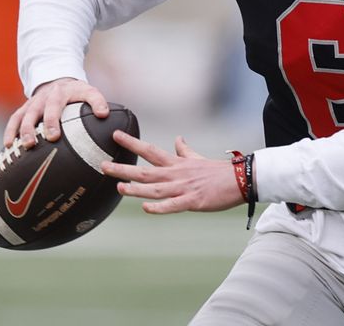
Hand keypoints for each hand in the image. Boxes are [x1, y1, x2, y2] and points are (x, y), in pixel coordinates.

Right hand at [2, 77, 108, 148]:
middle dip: (33, 128)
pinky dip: (9, 131)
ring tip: (19, 146)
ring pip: (22, 116)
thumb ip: (98, 101)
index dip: (52, 120)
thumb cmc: (77, 93)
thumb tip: (104, 114)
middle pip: (36, 112)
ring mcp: (32, 103)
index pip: (55, 105)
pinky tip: (8, 146)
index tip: (53, 136)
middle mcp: (43, 97)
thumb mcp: (89, 92)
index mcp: (60, 93)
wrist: (59, 81)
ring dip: (19, 131)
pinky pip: (14, 120)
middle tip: (34, 143)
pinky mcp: (24, 109)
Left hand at [102, 131, 245, 214]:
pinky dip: (159, 207)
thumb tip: (179, 138)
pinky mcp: (193, 201)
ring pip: (155, 189)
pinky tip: (146, 208)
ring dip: (135, 189)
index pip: (150, 151)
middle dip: (123, 169)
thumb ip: (185, 151)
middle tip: (103, 165)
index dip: (132, 143)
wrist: (240, 180)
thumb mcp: (198, 158)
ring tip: (118, 187)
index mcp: (177, 163)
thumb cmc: (218, 172)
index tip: (116, 134)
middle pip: (145, 171)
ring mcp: (184, 188)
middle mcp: (177, 174)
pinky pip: (173, 205)